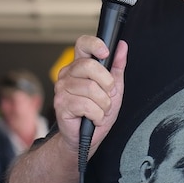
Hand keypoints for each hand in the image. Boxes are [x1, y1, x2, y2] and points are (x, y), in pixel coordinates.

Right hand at [54, 36, 127, 154]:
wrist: (86, 137)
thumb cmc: (98, 111)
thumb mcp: (114, 88)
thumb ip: (117, 66)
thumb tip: (122, 46)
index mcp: (79, 66)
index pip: (82, 44)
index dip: (94, 44)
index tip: (105, 53)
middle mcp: (67, 74)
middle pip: (90, 66)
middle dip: (107, 83)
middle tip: (107, 95)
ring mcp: (62, 89)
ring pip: (91, 89)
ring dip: (104, 104)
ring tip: (100, 110)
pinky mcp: (61, 104)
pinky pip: (87, 105)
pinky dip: (97, 115)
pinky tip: (93, 118)